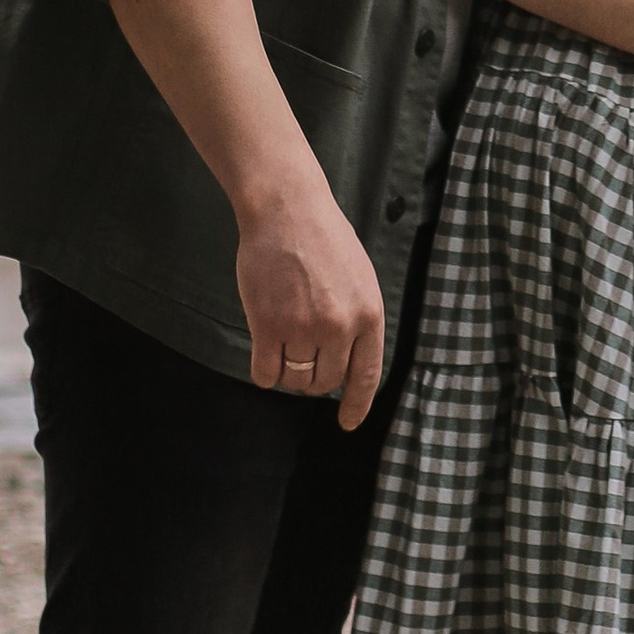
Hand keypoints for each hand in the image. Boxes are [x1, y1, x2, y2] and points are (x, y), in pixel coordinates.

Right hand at [236, 178, 387, 427]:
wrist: (287, 209)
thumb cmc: (324, 240)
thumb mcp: (360, 279)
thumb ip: (358, 321)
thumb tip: (348, 364)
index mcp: (369, 315)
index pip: (366, 376)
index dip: (356, 405)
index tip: (346, 423)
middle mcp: (340, 327)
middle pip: (324, 382)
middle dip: (313, 378)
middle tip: (302, 353)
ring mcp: (303, 327)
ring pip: (294, 380)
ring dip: (288, 372)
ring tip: (283, 344)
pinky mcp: (267, 325)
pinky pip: (265, 373)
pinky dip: (264, 372)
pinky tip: (264, 355)